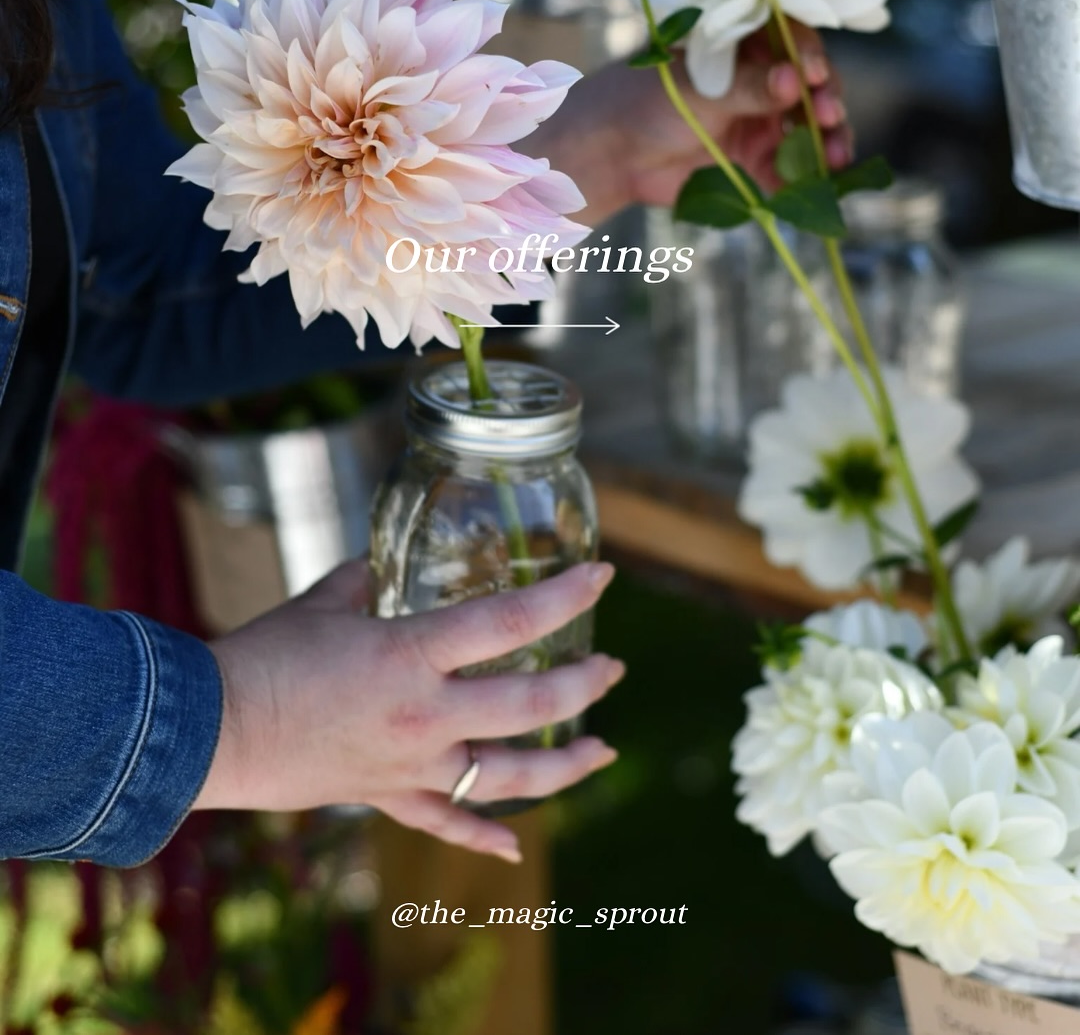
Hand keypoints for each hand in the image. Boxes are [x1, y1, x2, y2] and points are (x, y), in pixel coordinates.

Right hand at [192, 559, 622, 862]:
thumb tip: (378, 568)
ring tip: (604, 750)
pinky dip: (484, 838)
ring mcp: (413, 764)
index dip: (564, 596)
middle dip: (584, 683)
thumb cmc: (264, 656)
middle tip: (612, 666)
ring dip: (565, 767)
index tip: (602, 577)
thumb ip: (364, 581)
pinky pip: (446, 824)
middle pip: (531, 704)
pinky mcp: (388, 796)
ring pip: (509, 777)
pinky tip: (517, 851)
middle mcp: (427, 713)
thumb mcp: (324, 601)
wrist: (210, 731)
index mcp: (412, 653)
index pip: (510, 620)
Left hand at [533, 24, 851, 225]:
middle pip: (812, 86)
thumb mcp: (698, 88)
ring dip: (828, 141)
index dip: (810, 54)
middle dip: (826, 100)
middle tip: (827, 114)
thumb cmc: (647, 101)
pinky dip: (808, 178)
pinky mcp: (756, 162)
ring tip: (835, 156)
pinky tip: (821, 184)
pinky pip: (792, 169)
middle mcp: (761, 80)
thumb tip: (794, 79)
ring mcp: (762, 122)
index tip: (812, 73)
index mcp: (746, 45)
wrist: (612, 154)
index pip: (792, 39)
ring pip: (810, 129)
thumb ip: (747, 86)